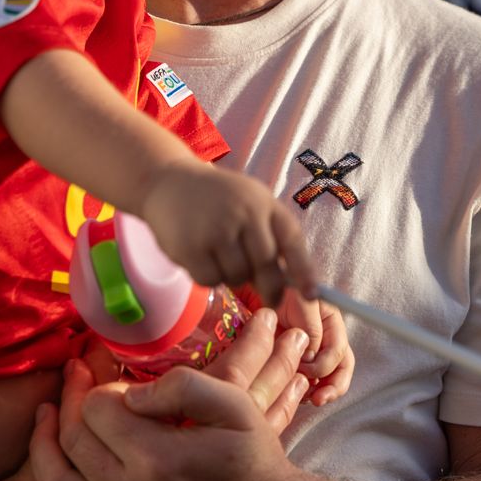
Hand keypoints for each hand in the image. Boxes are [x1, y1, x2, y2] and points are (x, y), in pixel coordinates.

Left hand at [0, 310, 316, 480]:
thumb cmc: (253, 462)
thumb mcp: (237, 407)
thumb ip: (184, 385)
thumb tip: (134, 391)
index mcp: (157, 460)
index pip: (98, 408)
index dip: (101, 384)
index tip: (113, 374)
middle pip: (75, 439)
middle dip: (71, 401)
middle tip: (77, 375)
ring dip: (43, 444)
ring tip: (45, 414)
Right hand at [139, 162, 315, 307]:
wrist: (168, 181)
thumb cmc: (218, 199)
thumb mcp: (250, 203)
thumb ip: (270, 234)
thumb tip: (292, 281)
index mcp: (263, 202)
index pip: (291, 239)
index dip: (304, 270)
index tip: (312, 295)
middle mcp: (243, 213)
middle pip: (266, 266)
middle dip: (271, 289)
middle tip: (271, 299)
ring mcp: (215, 229)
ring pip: (238, 277)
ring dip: (233, 277)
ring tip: (221, 257)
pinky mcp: (190, 246)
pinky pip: (211, 280)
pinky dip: (209, 277)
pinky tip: (201, 257)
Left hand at [277, 291, 353, 406]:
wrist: (259, 287)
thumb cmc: (280, 288)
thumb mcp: (299, 299)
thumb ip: (310, 324)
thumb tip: (312, 356)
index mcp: (331, 323)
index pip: (339, 351)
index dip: (326, 365)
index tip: (307, 369)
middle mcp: (326, 339)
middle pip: (340, 369)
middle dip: (333, 387)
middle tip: (318, 400)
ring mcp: (312, 351)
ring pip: (326, 379)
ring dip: (320, 392)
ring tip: (308, 400)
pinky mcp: (296, 360)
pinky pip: (307, 381)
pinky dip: (304, 391)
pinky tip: (295, 396)